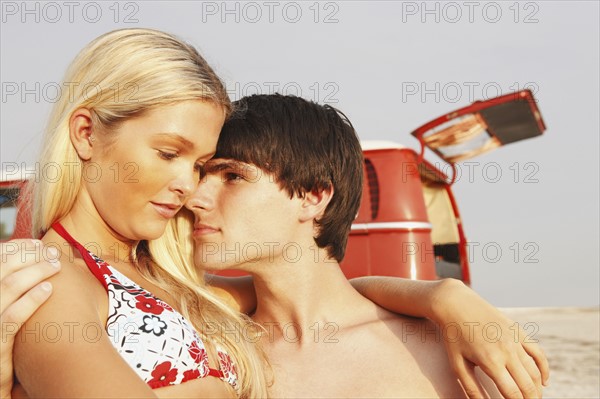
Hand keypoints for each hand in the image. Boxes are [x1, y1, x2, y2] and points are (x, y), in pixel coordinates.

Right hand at [1, 240, 60, 398]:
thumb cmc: (4, 345)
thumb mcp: (4, 313)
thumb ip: (9, 289)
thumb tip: (28, 260)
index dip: (12, 249)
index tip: (35, 243)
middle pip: (1, 270)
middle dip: (27, 256)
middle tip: (51, 253)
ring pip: (7, 287)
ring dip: (35, 271)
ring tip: (55, 265)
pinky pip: (10, 318)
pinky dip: (30, 299)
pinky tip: (48, 289)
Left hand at [430, 279, 548, 398]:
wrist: (456, 304)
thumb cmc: (454, 336)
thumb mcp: (457, 364)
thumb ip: (471, 388)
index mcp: (491, 361)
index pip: (512, 393)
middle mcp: (507, 351)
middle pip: (527, 386)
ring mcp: (515, 340)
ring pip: (534, 371)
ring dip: (537, 389)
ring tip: (533, 398)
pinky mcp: (518, 331)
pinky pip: (538, 353)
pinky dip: (544, 369)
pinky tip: (543, 382)